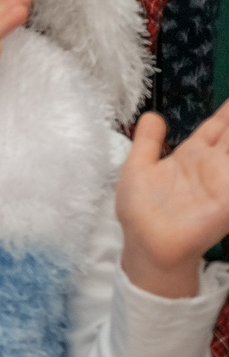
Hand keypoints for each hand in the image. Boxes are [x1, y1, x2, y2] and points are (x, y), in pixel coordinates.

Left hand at [119, 104, 228, 297]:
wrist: (147, 245)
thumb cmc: (140, 210)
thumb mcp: (138, 168)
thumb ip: (147, 141)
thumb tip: (152, 115)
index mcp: (192, 156)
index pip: (217, 127)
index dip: (227, 111)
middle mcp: (212, 165)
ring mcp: (223, 181)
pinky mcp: (228, 200)